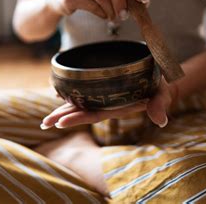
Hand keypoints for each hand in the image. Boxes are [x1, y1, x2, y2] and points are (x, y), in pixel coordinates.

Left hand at [41, 78, 176, 128]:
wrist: (159, 82)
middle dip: (62, 117)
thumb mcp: (162, 95)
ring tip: (45, 119)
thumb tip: (161, 120)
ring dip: (63, 109)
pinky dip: (70, 93)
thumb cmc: (160, 89)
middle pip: (81, 112)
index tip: (60, 122)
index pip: (94, 115)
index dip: (77, 119)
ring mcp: (104, 97)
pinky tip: (57, 94)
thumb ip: (160, 106)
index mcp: (117, 108)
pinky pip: (84, 92)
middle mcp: (107, 105)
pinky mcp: (103, 89)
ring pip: (80, 104)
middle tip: (43, 124)